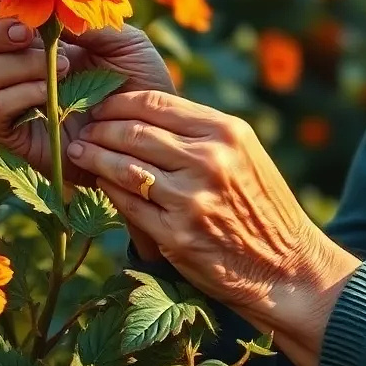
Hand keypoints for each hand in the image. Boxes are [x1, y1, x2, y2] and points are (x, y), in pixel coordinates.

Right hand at [0, 3, 174, 258]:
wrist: (149, 132)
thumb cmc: (140, 82)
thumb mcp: (125, 42)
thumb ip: (90, 21)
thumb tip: (52, 7)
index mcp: (42, 41)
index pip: (0, 17)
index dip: (3, 8)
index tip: (28, 7)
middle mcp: (19, 69)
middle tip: (30, 34)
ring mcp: (15, 102)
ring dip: (19, 64)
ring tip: (64, 68)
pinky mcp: (16, 136)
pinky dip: (18, 95)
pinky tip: (51, 93)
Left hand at [66, 91, 360, 365]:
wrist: (286, 264)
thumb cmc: (262, 204)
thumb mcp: (244, 154)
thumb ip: (202, 132)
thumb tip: (146, 113)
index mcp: (228, 131)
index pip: (158, 102)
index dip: (121, 101)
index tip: (104, 105)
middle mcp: (209, 160)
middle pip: (136, 132)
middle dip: (102, 128)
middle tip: (84, 128)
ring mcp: (190, 199)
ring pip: (124, 167)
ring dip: (95, 156)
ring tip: (80, 150)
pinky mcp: (175, 235)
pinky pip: (127, 205)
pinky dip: (108, 190)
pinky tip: (99, 183)